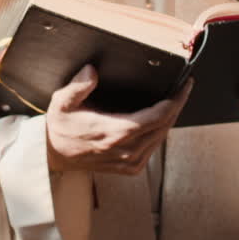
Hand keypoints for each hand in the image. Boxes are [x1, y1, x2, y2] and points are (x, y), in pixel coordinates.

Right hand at [45, 65, 193, 174]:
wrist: (53, 154)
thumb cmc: (60, 126)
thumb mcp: (62, 102)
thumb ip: (78, 86)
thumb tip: (92, 70)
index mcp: (115, 133)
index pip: (159, 116)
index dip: (176, 99)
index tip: (185, 85)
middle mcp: (127, 151)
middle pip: (166, 126)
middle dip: (177, 105)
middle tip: (183, 88)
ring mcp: (130, 162)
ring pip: (162, 138)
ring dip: (171, 119)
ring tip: (174, 100)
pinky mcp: (130, 169)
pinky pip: (154, 148)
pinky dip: (161, 133)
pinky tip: (160, 120)